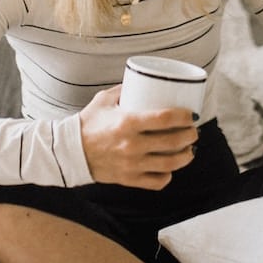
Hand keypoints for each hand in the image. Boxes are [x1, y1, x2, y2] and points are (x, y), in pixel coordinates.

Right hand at [78, 86, 197, 188]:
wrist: (69, 152)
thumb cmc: (88, 123)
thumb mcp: (105, 99)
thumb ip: (125, 89)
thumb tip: (145, 80)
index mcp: (127, 122)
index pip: (165, 119)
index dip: (184, 116)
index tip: (191, 114)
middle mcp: (132, 145)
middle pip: (173, 142)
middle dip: (190, 135)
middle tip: (193, 130)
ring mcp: (131, 164)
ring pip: (170, 164)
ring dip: (186, 156)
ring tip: (190, 149)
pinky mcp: (129, 179)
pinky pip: (157, 182)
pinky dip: (168, 175)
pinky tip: (171, 168)